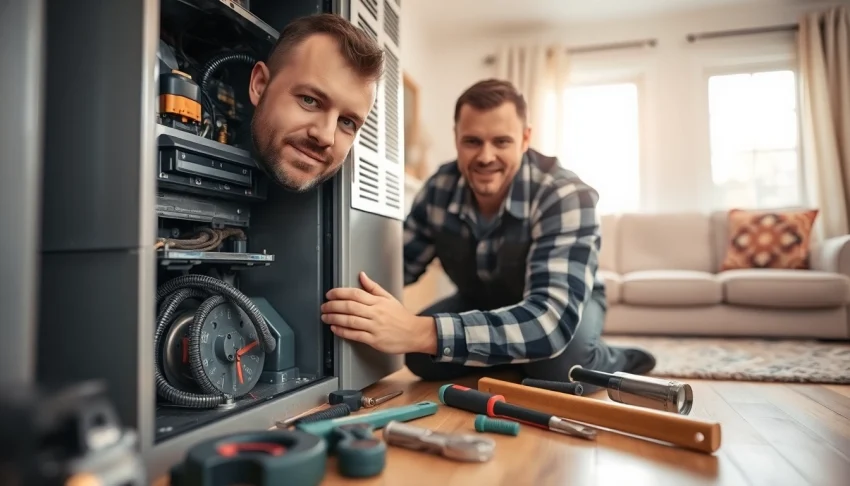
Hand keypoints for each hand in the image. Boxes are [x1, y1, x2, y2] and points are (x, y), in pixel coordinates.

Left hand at [321, 272, 436, 354]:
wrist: (414, 333)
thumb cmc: (401, 316)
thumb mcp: (388, 298)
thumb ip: (373, 287)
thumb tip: (362, 275)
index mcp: (378, 302)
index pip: (355, 294)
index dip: (340, 293)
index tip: (330, 294)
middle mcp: (375, 313)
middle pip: (350, 307)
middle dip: (333, 306)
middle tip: (324, 306)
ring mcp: (375, 327)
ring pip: (350, 321)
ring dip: (335, 318)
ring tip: (325, 317)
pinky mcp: (374, 340)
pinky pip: (355, 335)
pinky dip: (343, 332)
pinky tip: (335, 329)